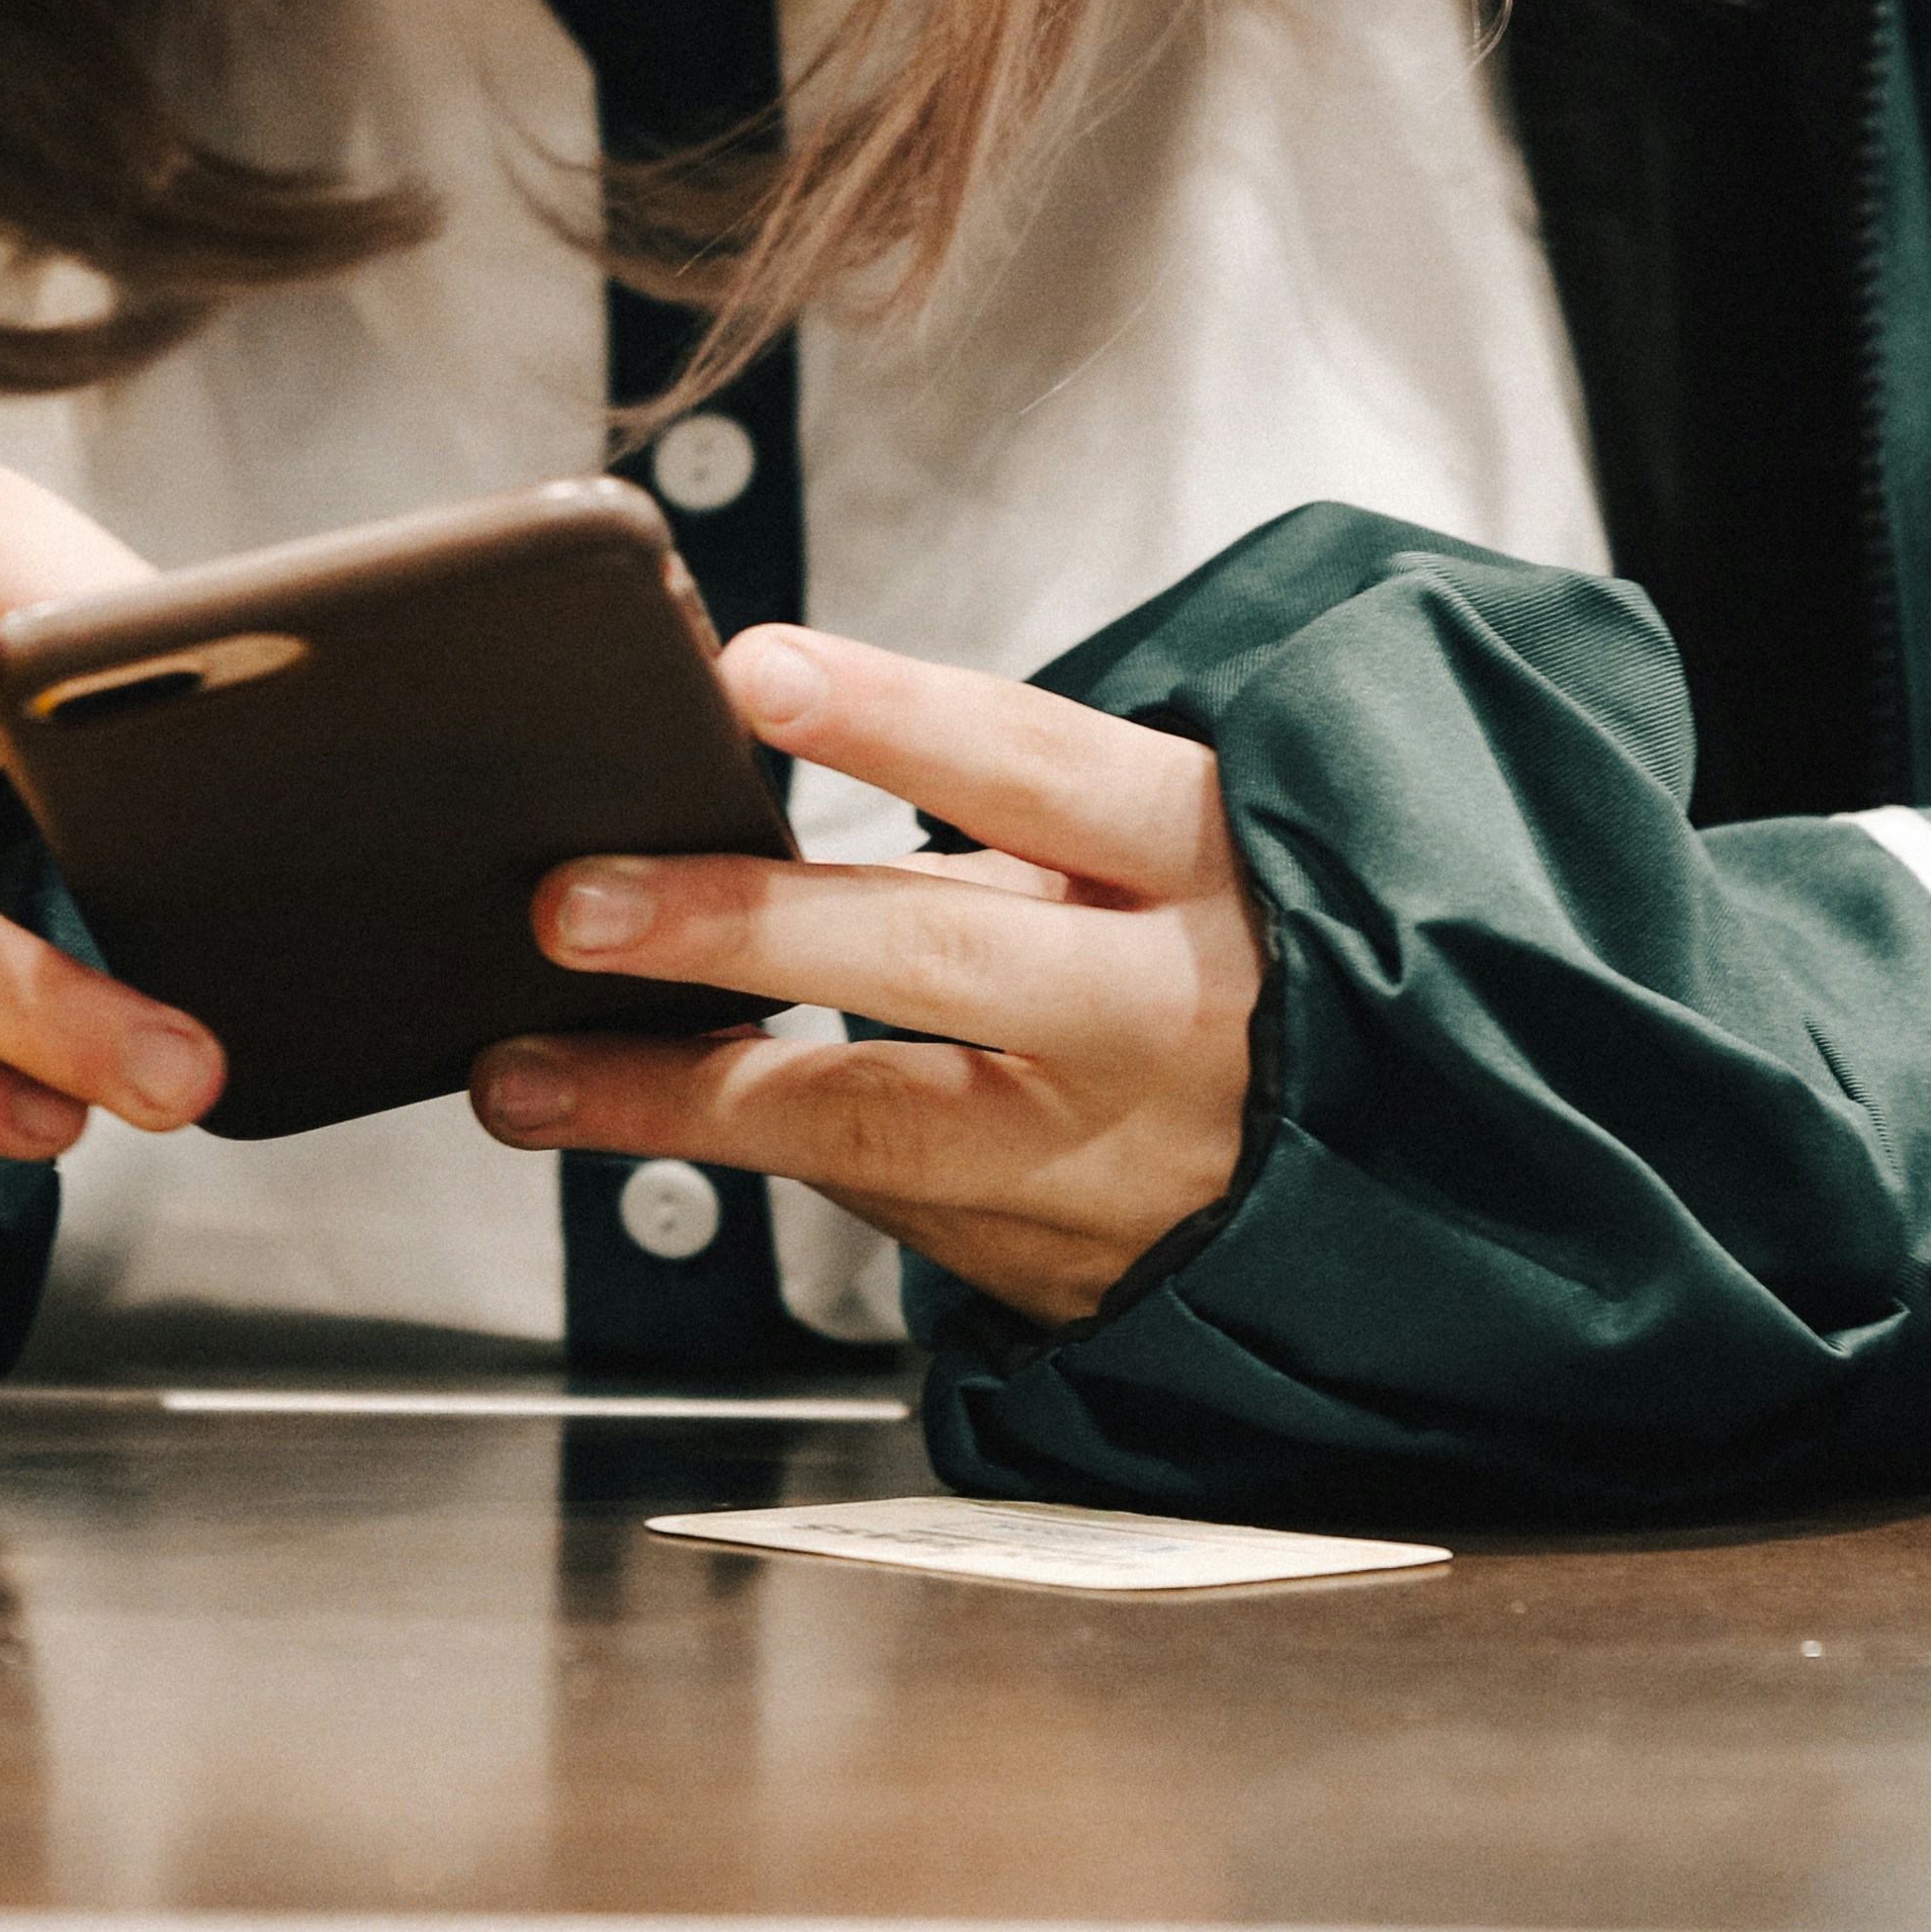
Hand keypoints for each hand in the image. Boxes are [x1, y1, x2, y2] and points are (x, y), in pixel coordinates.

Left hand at [466, 625, 1256, 1324]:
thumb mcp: (1181, 846)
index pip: (1034, 768)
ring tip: (520, 1072)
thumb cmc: (1251, 955)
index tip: (749, 671)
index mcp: (1201, 861)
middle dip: (736, 928)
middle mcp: (1158, 1012)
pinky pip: (888, 1199)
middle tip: (572, 903)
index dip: (890, 718)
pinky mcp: (1060, 1261)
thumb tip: (763, 758)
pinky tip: (638, 1114)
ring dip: (677, 1099)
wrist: (1409, 1169)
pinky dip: (760, 1152)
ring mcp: (1110, 1156)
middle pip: (932, 955)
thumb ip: (1009, 813)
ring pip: (874, 1124)